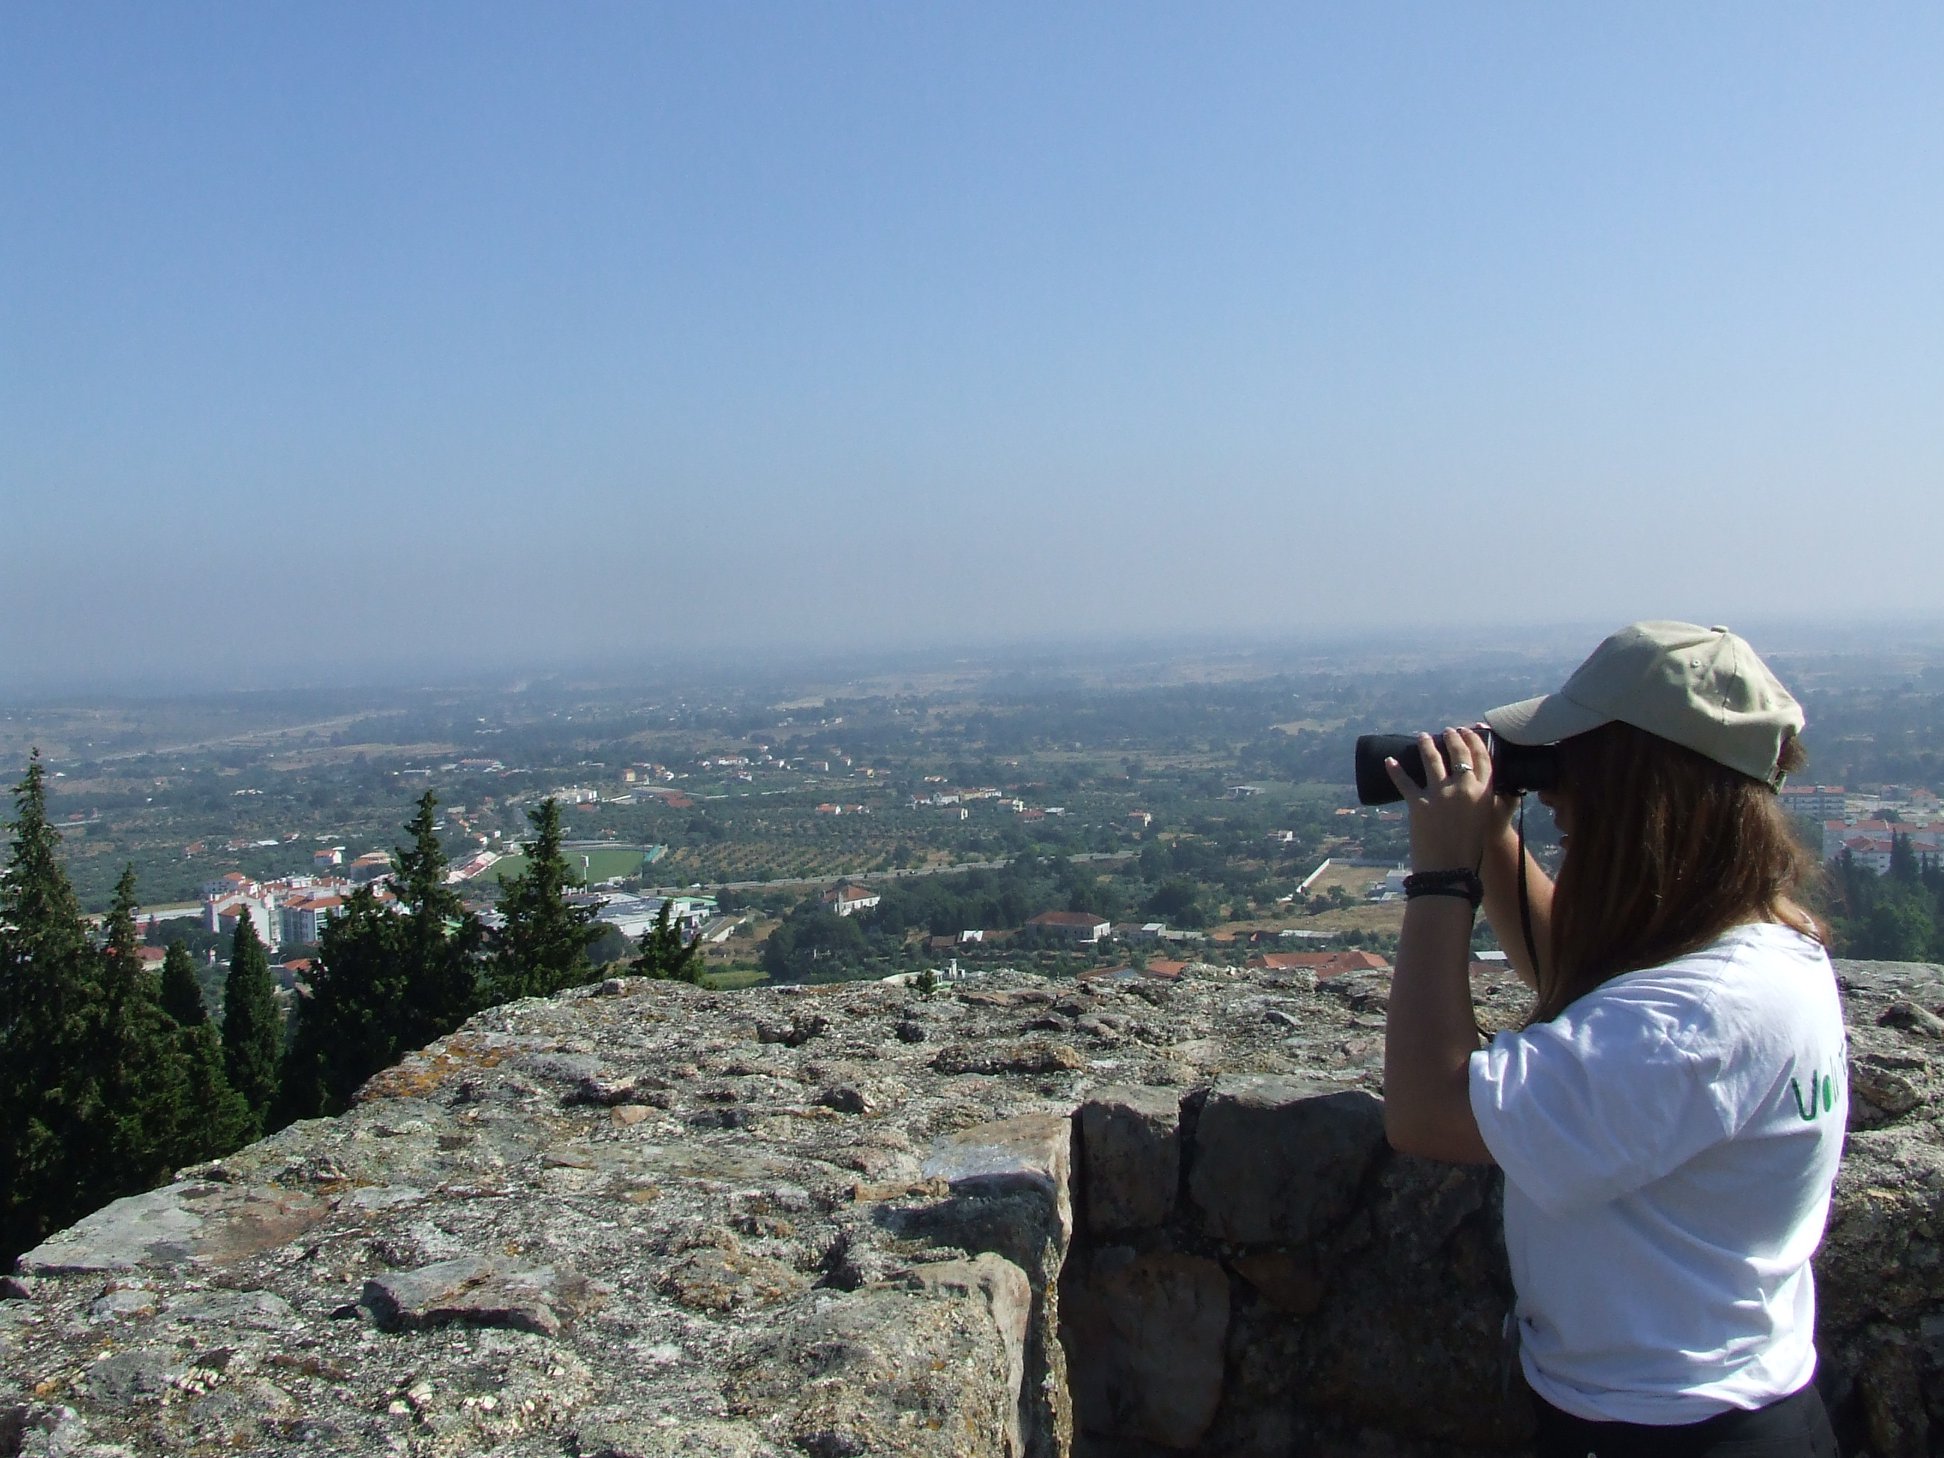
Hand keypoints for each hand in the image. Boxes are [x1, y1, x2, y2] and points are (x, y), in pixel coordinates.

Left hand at [1384, 726, 1496, 870]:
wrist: (1450, 870)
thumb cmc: (1470, 848)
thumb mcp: (1484, 818)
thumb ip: (1483, 797)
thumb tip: (1475, 781)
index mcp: (1484, 792)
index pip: (1482, 757)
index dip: (1474, 740)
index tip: (1468, 731)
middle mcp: (1463, 788)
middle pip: (1458, 752)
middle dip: (1452, 737)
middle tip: (1446, 732)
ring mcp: (1440, 795)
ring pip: (1431, 760)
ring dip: (1426, 744)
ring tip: (1422, 736)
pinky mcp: (1419, 804)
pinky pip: (1405, 782)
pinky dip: (1395, 771)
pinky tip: (1389, 761)